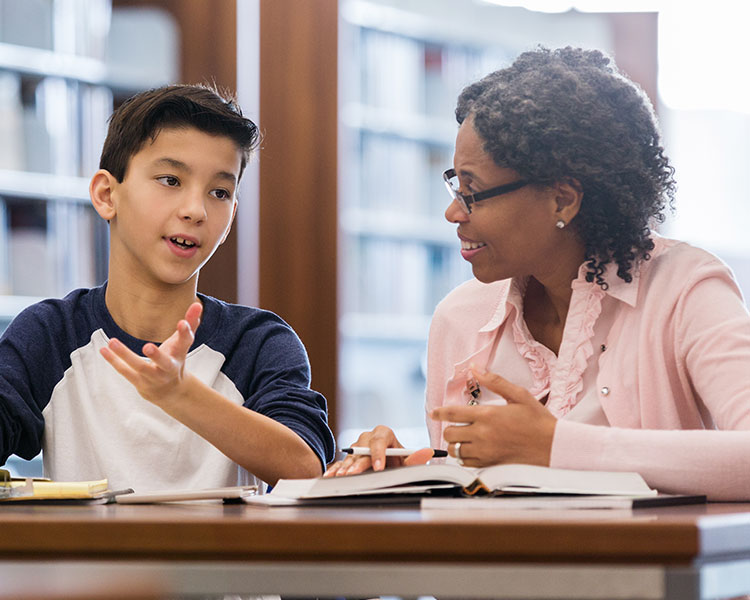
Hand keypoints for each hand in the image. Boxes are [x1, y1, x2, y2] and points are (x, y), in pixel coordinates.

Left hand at [99, 302, 201, 407]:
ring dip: (125, 355)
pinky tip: (104, 349)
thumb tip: (198, 304)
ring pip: (139, 367)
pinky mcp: (140, 382)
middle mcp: (168, 368)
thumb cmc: (175, 359)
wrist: (170, 392)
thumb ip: (191, 323)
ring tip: (112, 342)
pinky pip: (125, 372)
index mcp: (180, 354)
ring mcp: (153, 376)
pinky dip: (114, 361)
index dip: (185, 332)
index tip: (182, 322)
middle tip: (147, 346)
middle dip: (157, 356)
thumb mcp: (183, 343)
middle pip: (164, 363)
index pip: (185, 342)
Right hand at [323, 425, 433, 476]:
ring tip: (343, 477)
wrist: (389, 469)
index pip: (380, 439)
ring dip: (346, 467)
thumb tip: (429, 452)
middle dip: (359, 462)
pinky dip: (336, 470)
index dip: (378, 453)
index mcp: (385, 434)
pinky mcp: (348, 458)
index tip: (379, 467)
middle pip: (362, 446)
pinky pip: (340, 462)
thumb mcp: (408, 464)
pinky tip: (331, 477)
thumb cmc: (399, 464)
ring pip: (350, 455)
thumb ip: (416, 460)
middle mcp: (369, 437)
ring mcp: (356, 447)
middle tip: (356, 474)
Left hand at [430, 367, 556, 467]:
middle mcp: (483, 435)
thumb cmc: (538, 420)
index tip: (434, 413)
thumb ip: (494, 381)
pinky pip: (466, 463)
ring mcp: (486, 452)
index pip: (453, 413)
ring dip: (455, 444)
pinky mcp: (490, 464)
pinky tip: (472, 450)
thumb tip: (475, 368)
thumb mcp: (518, 395)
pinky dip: (464, 457)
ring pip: (455, 451)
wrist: (553, 446)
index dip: (439, 413)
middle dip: (449, 428)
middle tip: (456, 425)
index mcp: (488, 415)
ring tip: (462, 438)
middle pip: (449, 434)